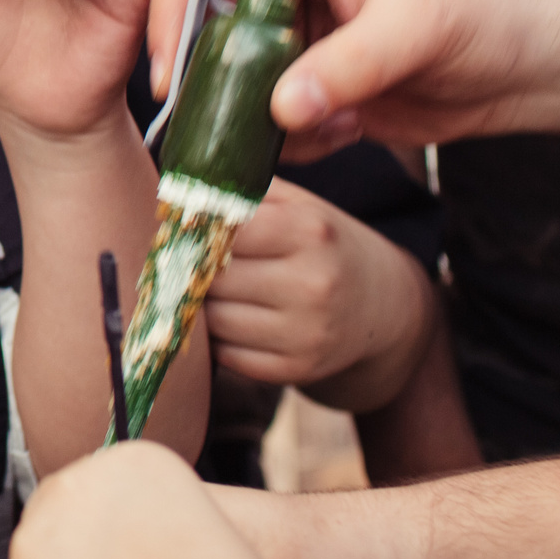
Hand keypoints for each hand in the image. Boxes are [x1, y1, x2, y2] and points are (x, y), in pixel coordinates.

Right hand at [149, 0, 544, 154]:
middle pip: (201, 17)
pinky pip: (263, 111)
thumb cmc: (485, 12)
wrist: (531, 62)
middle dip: (210, 74)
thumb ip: (348, 65)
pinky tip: (346, 132)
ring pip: (227, 72)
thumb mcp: (416, 28)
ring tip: (317, 127)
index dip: (175, 7)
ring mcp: (290, 24)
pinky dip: (289, 135)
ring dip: (253, 112)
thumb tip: (280, 109)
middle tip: (213, 122)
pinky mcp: (305, 74)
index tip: (173, 69)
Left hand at [207, 178, 436, 412]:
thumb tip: (179, 192)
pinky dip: (219, 338)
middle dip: (195, 269)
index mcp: (310, 231)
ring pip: (214, 319)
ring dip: (203, 305)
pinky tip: (234, 318)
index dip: (198, 230)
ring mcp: (307, 332)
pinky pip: (228, 355)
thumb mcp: (298, 204)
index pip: (223, 229)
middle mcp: (313, 284)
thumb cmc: (323, 244)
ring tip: (216, 289)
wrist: (380, 303)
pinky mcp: (297, 368)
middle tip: (193, 262)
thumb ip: (244, 190)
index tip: (190, 229)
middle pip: (214, 277)